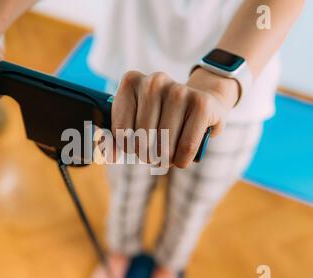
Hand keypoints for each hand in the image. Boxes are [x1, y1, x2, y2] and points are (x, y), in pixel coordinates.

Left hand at [111, 68, 238, 167]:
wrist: (201, 102)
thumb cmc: (161, 116)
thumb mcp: (135, 120)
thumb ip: (117, 138)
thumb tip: (111, 156)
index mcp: (131, 81)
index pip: (121, 131)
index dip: (127, 147)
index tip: (134, 146)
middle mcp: (154, 81)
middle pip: (142, 138)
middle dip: (147, 155)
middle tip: (153, 154)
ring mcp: (179, 90)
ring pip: (164, 145)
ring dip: (165, 160)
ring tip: (167, 155)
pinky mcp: (202, 103)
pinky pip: (186, 146)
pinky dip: (182, 160)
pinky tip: (181, 158)